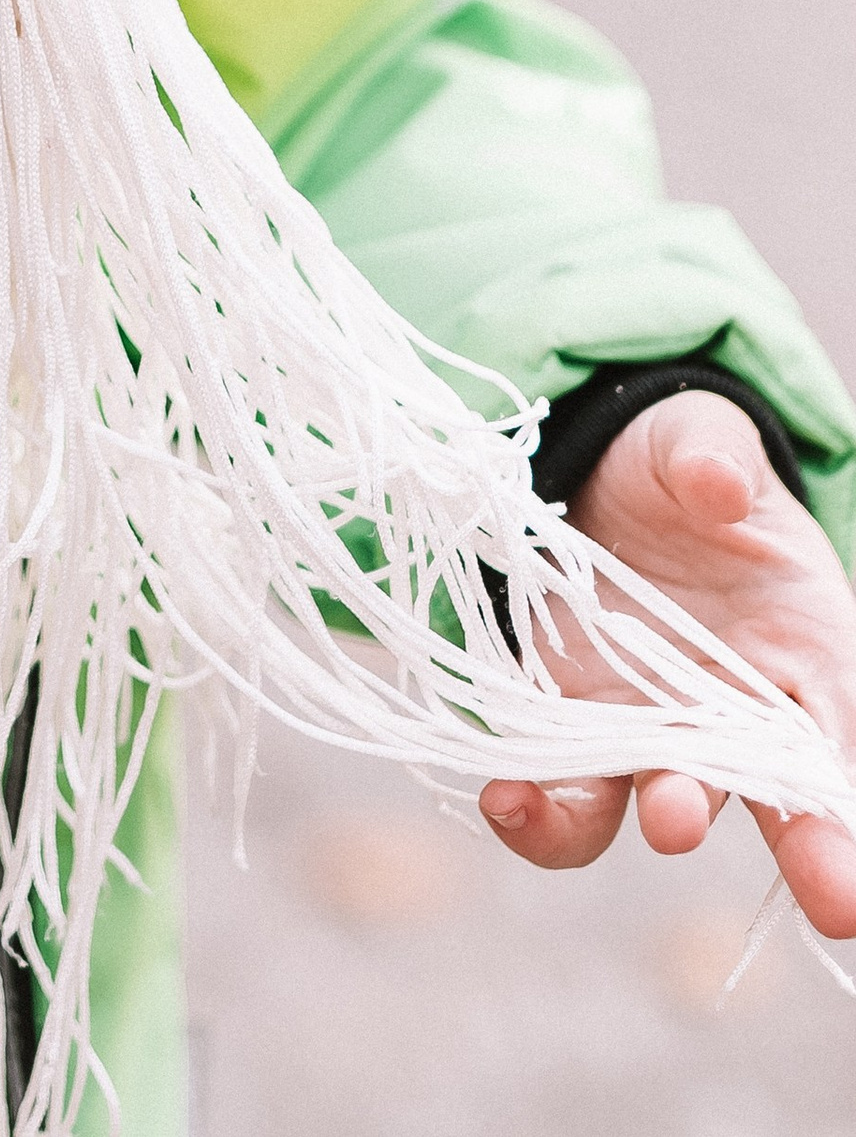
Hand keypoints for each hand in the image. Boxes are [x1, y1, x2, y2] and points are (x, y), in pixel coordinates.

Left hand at [478, 387, 855, 931]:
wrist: (604, 479)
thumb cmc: (685, 466)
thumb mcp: (703, 440)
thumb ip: (714, 456)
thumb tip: (719, 484)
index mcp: (805, 655)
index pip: (834, 749)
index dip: (842, 821)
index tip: (851, 890)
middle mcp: (738, 715)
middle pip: (774, 799)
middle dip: (798, 850)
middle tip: (800, 888)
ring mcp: (654, 728)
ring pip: (663, 803)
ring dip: (656, 818)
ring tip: (636, 818)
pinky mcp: (574, 722)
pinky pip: (566, 786)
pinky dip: (543, 808)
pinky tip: (509, 799)